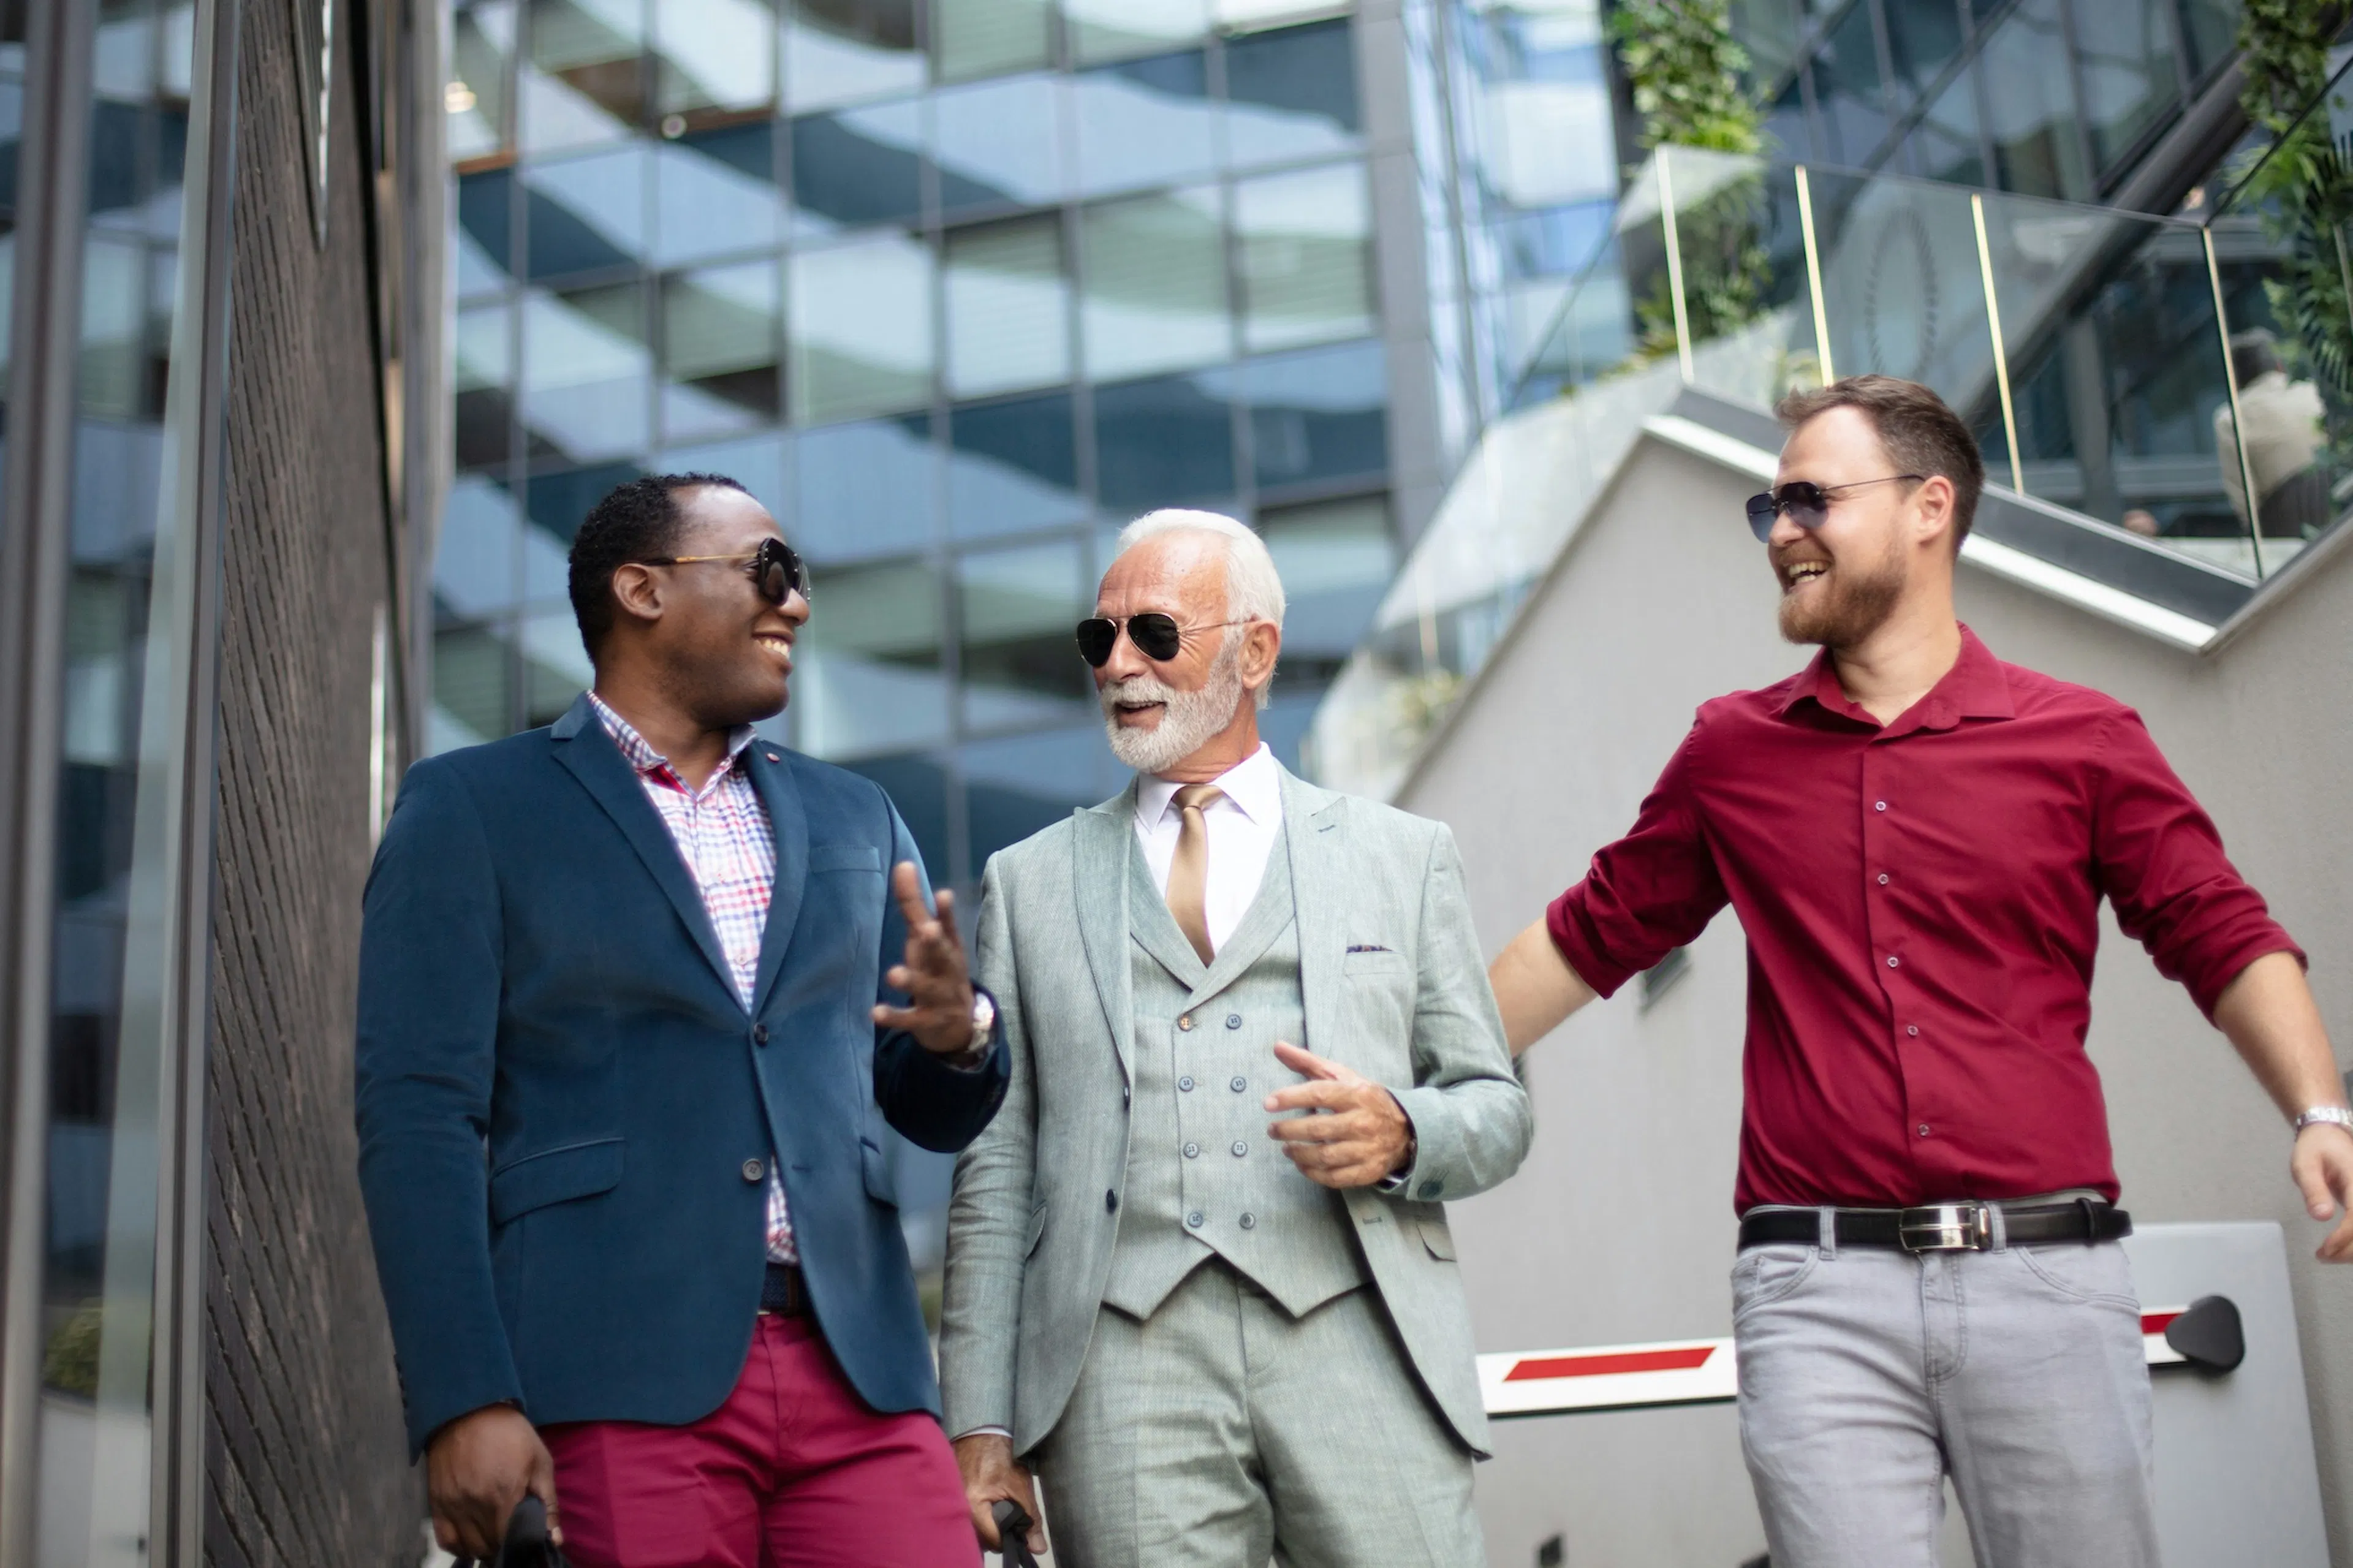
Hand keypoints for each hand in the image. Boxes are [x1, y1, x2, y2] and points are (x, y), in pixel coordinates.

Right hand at [426, 1404, 559, 1559]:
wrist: (469, 1410)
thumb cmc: (511, 1434)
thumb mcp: (540, 1462)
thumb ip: (548, 1504)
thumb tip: (555, 1540)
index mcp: (504, 1497)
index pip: (512, 1542)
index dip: (522, 1544)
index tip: (526, 1537)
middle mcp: (475, 1507)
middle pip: (490, 1548)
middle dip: (504, 1545)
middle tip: (512, 1534)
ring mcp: (453, 1507)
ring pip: (469, 1548)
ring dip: (484, 1548)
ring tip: (494, 1536)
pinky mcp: (436, 1504)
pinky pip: (446, 1541)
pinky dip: (460, 1547)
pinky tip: (472, 1539)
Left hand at [873, 861, 978, 1056]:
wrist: (961, 1023)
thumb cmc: (939, 969)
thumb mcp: (931, 938)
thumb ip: (915, 905)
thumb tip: (903, 864)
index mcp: (947, 946)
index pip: (944, 924)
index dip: (943, 910)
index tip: (941, 894)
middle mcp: (946, 968)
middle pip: (943, 953)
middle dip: (936, 941)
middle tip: (928, 930)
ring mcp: (939, 995)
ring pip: (926, 986)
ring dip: (911, 980)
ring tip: (892, 974)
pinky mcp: (928, 1020)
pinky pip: (910, 1019)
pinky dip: (894, 1016)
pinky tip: (875, 1012)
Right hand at [954, 1432, 1046, 1554]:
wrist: (979, 1435)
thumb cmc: (1000, 1458)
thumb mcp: (1020, 1487)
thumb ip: (1031, 1518)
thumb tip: (1039, 1547)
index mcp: (973, 1508)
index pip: (994, 1541)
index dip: (1010, 1539)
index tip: (1019, 1531)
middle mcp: (958, 1510)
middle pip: (981, 1539)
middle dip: (998, 1533)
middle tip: (1011, 1520)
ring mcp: (953, 1505)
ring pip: (974, 1531)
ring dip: (988, 1526)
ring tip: (1000, 1512)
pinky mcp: (953, 1500)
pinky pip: (967, 1519)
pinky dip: (979, 1517)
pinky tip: (988, 1507)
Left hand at [1263, 1041, 1413, 1189]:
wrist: (1406, 1129)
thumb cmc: (1365, 1099)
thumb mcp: (1342, 1076)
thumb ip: (1308, 1062)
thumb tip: (1278, 1046)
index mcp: (1357, 1094)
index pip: (1319, 1094)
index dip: (1290, 1098)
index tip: (1268, 1103)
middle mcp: (1363, 1122)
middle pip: (1318, 1129)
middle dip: (1288, 1130)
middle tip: (1272, 1130)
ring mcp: (1367, 1149)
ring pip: (1324, 1156)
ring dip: (1298, 1153)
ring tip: (1286, 1148)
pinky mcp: (1368, 1171)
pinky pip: (1335, 1178)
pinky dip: (1313, 1173)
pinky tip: (1302, 1165)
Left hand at [2291, 1122, 2352, 1262]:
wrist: (2330, 1135)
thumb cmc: (2316, 1148)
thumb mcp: (2305, 1164)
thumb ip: (2313, 1189)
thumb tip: (2321, 1216)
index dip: (2345, 1237)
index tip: (2325, 1249)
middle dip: (2350, 1250)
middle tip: (2323, 1256)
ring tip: (2327, 1256)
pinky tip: (2339, 1250)